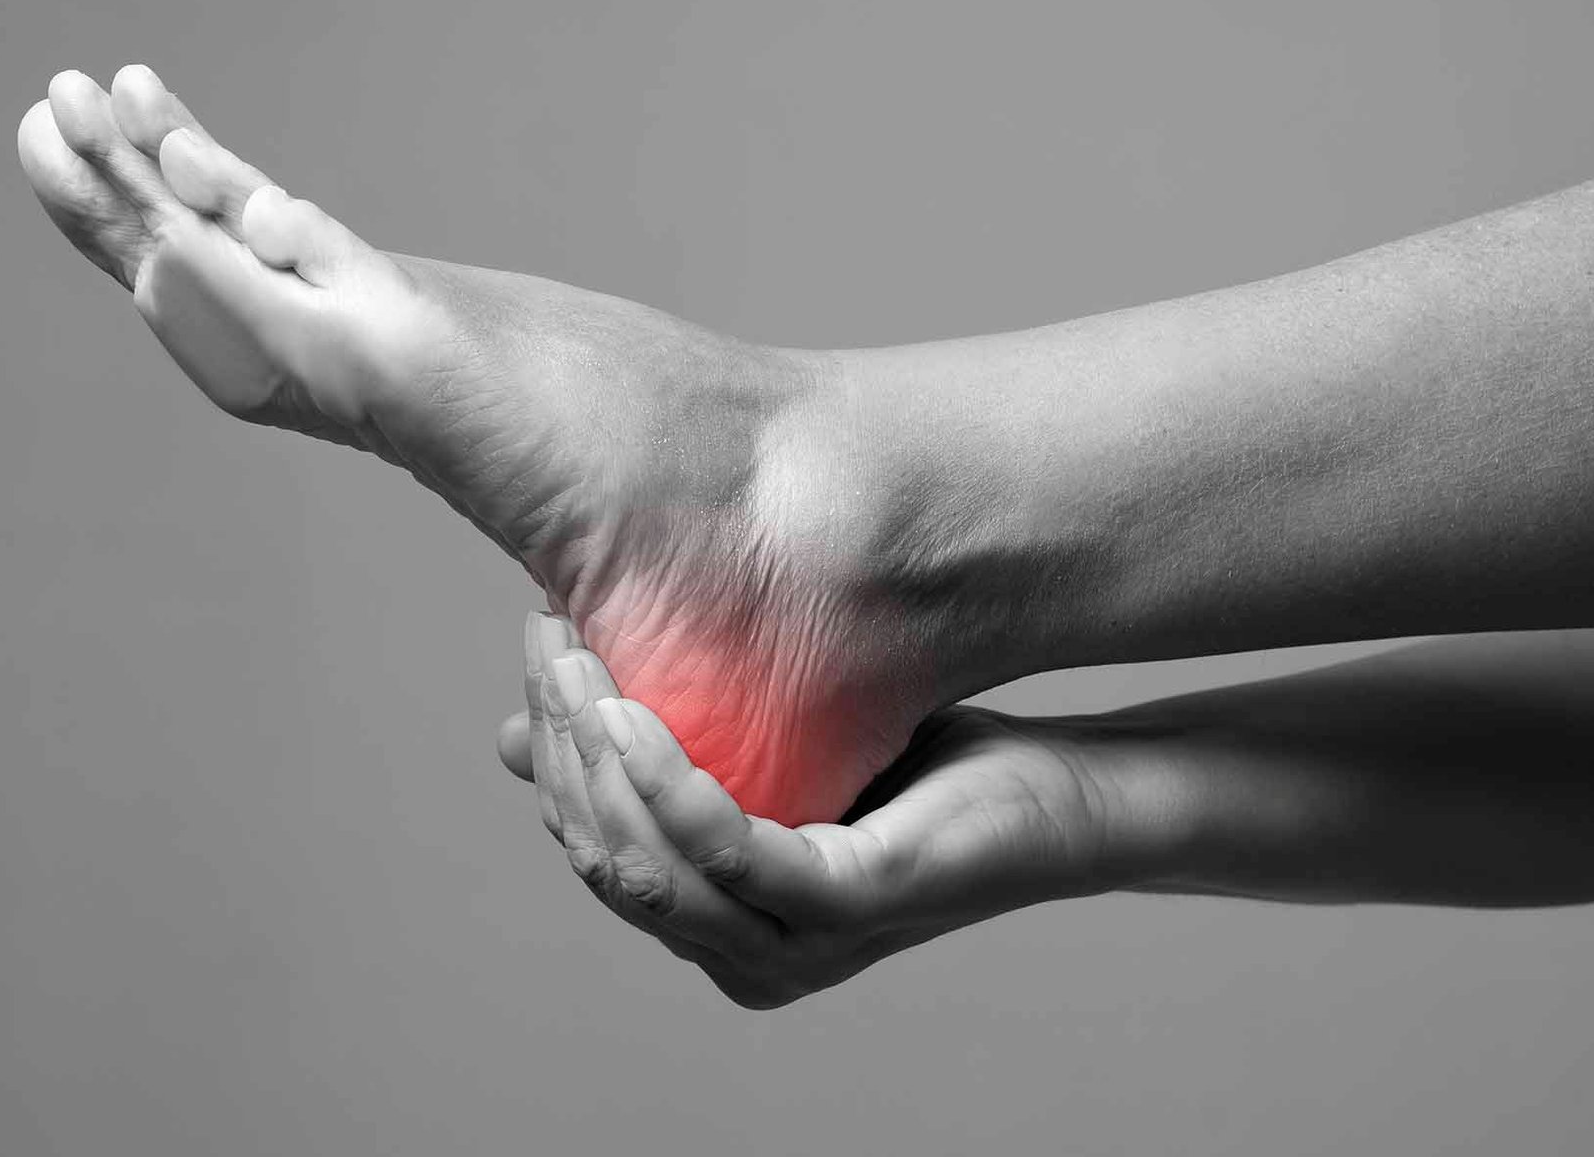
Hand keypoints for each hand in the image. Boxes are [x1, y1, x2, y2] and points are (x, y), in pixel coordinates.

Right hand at [499, 614, 1163, 1008]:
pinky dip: (666, 781)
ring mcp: (794, 944)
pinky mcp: (844, 908)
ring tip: (579, 658)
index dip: (556, 746)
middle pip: (607, 855)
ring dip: (595, 753)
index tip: (541, 643)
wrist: (1058, 798)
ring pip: (647, 863)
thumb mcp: (770, 746)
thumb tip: (535, 724)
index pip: (596, 847)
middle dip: (564, 737)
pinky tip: (636, 712)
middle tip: (548, 636)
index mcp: (721, 928)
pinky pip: (725, 851)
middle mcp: (744, 958)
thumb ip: (669, 745)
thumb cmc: (920, 771)